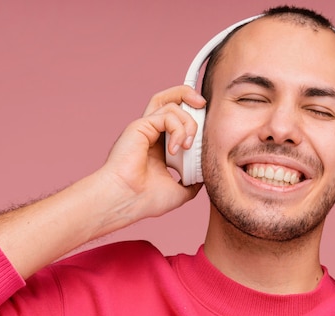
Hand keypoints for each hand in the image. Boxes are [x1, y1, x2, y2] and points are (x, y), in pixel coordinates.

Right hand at [99, 85, 205, 218]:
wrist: (127, 201)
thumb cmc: (145, 200)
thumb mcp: (180, 191)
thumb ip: (193, 181)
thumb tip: (205, 176)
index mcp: (159, 146)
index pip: (177, 118)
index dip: (193, 115)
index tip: (208, 126)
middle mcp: (151, 133)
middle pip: (170, 99)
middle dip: (189, 96)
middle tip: (203, 106)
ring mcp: (145, 128)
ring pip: (170, 102)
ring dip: (188, 121)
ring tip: (188, 144)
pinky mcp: (140, 126)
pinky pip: (167, 115)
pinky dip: (178, 129)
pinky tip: (176, 149)